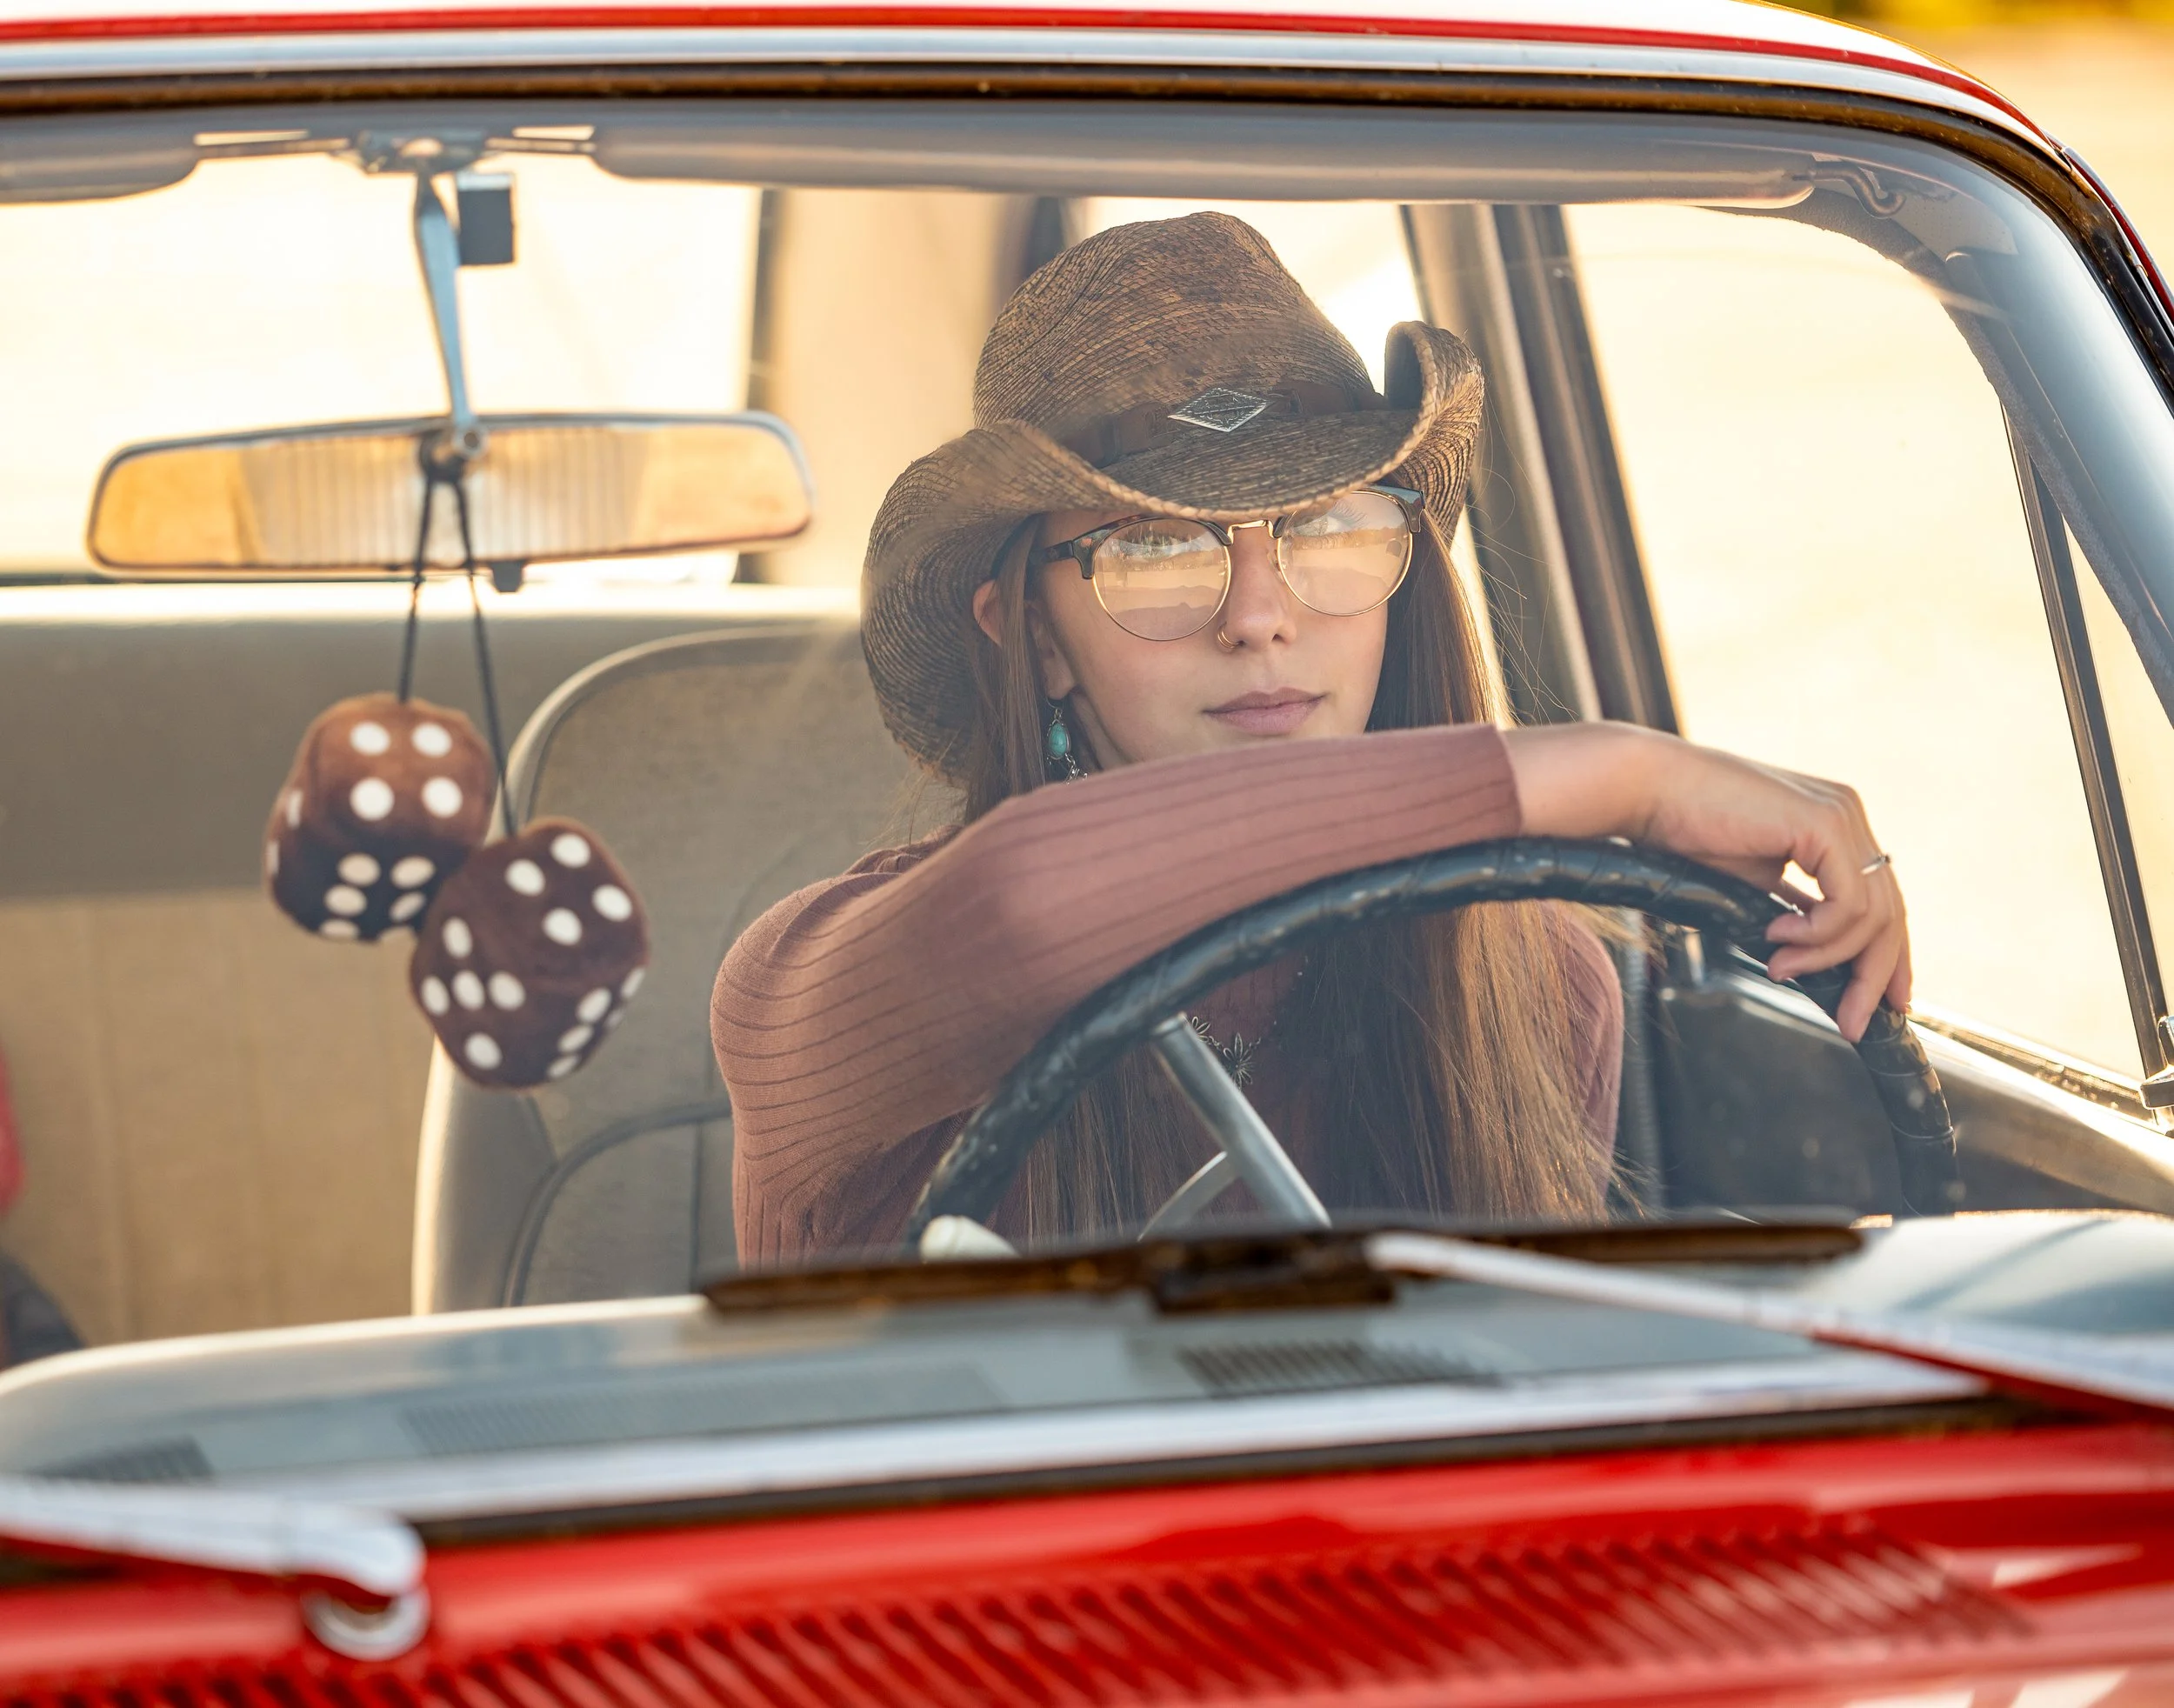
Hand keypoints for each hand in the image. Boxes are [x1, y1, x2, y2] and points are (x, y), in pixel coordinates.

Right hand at [1505, 722, 1909, 1041]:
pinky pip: (1847, 904)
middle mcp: (1848, 815)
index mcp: (1834, 825)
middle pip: (1890, 912)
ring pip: (1873, 915)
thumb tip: (1812, 956)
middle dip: (1874, 975)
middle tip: (1853, 1022)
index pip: (1881, 899)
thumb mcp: (1752, 880)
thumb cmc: (1683, 830)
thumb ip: (1792, 908)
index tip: (1878, 1005)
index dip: (1885, 958)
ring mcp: (1842, 816)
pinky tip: (1777, 937)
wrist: (1647, 789)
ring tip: (1780, 968)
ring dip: (1828, 958)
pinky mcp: (1825, 824)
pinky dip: (1818, 935)